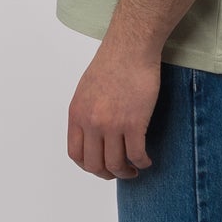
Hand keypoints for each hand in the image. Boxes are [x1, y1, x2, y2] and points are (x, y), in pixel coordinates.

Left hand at [67, 38, 161, 178]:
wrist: (131, 48)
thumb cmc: (113, 63)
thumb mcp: (86, 90)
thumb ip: (87, 113)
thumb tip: (92, 133)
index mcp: (77, 115)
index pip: (75, 154)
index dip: (88, 166)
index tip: (100, 166)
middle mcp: (91, 123)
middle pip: (94, 165)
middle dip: (107, 174)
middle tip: (119, 171)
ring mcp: (112, 124)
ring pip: (116, 164)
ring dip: (126, 172)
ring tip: (135, 169)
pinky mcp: (134, 123)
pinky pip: (136, 154)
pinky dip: (142, 162)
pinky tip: (147, 160)